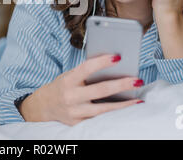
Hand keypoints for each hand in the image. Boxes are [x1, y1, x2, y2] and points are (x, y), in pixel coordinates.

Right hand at [18, 54, 143, 125]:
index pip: (86, 68)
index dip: (102, 62)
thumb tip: (111, 65)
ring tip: (138, 99)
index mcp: (68, 81)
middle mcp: (70, 97)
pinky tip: (126, 109)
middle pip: (100, 91)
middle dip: (121, 85)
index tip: (118, 57)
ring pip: (103, 110)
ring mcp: (74, 113)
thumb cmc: (62, 86)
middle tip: (137, 80)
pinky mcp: (78, 124)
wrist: (43, 107)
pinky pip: (99, 120)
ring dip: (123, 104)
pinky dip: (114, 115)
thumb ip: (86, 72)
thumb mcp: (69, 75)